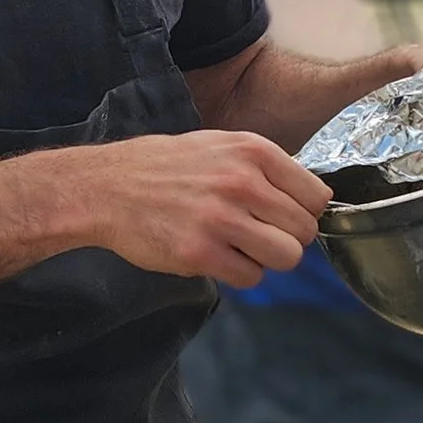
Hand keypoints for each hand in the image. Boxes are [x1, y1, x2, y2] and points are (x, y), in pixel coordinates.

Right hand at [76, 128, 327, 287]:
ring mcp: (220, 219)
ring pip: (285, 257)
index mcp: (252, 152)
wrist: (106, 188)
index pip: (316, 196)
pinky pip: (251, 277)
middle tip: (257, 235)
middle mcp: (241, 182)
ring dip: (267, 259)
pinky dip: (239, 273)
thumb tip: (308, 200)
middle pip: (304, 230)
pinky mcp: (200, 253)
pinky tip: (217, 257)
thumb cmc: (164, 167)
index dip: (302, 212)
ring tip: (240, 248)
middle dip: (285, 238)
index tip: (282, 216)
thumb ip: (264, 168)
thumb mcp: (220, 145)